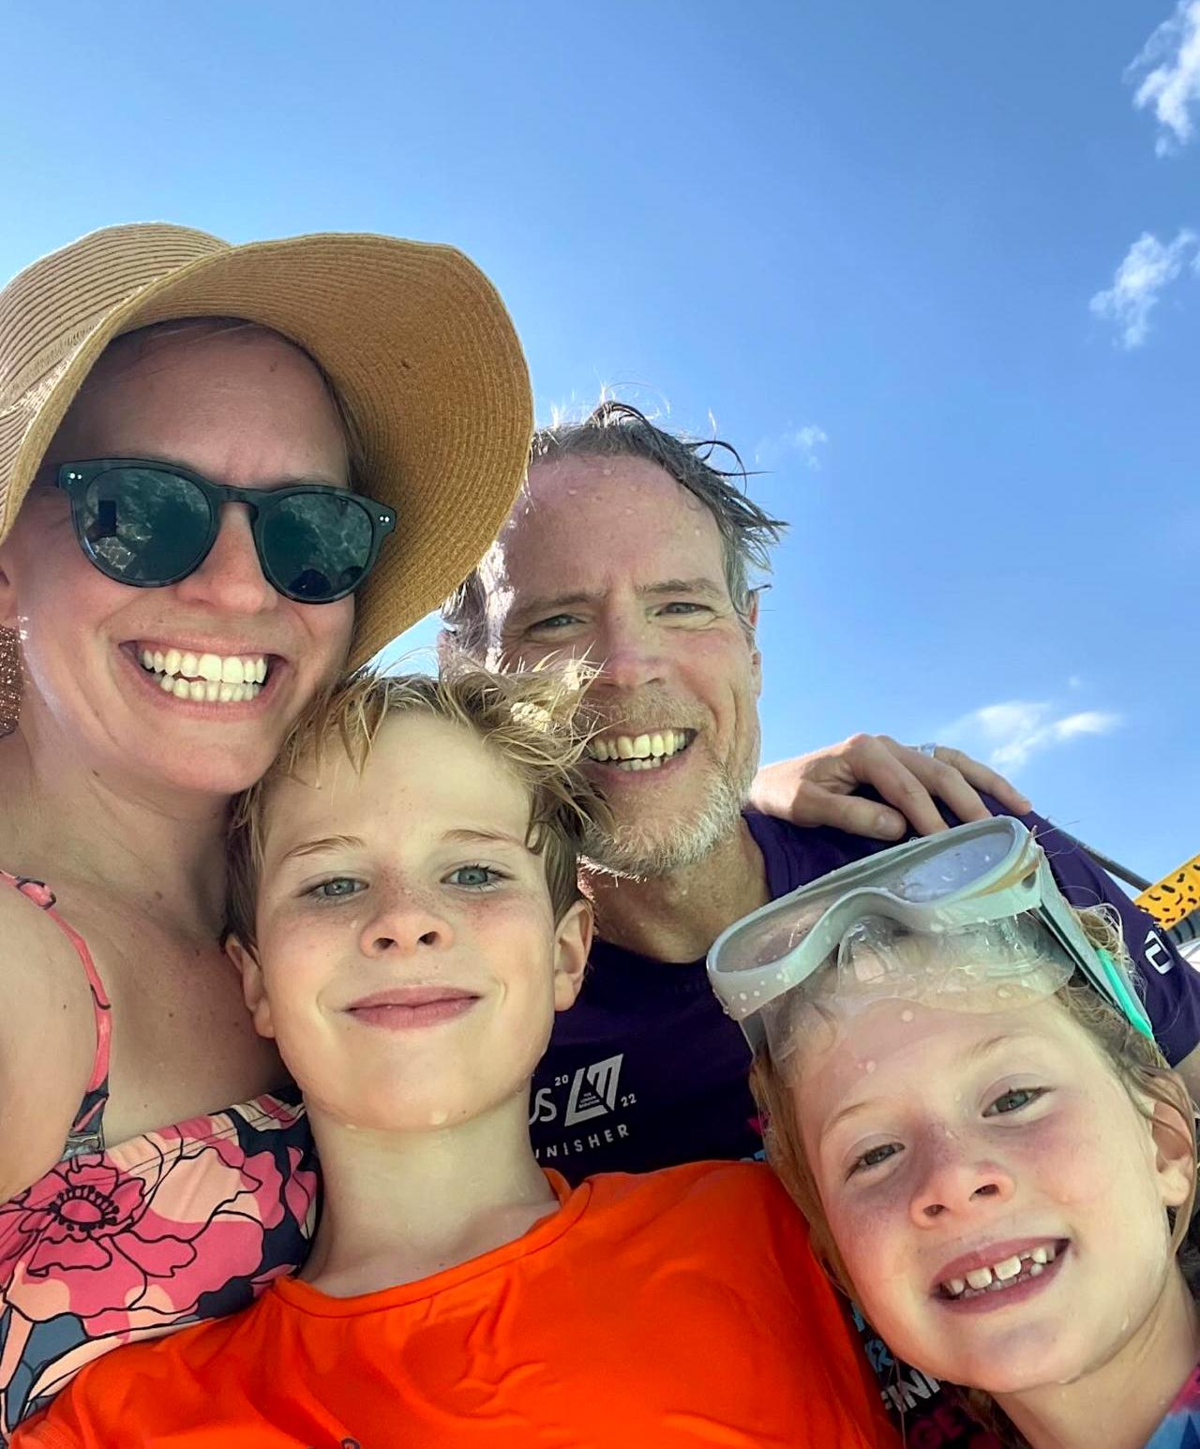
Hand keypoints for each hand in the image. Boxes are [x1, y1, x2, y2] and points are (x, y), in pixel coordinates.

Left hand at [748, 735, 1032, 839]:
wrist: (769, 780)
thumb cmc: (784, 795)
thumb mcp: (806, 807)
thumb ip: (850, 814)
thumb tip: (899, 826)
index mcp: (864, 751)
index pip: (906, 787)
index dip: (929, 816)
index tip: (948, 845)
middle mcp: (886, 744)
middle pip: (937, 772)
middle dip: (966, 804)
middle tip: (990, 836)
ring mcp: (897, 749)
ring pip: (951, 763)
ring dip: (986, 784)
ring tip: (1020, 808)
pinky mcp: (901, 761)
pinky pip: (945, 765)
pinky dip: (975, 778)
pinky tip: (1000, 796)